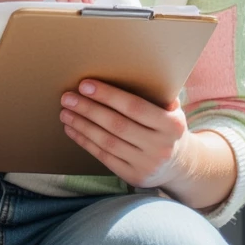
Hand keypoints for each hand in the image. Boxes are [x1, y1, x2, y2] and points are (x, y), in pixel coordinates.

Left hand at [58, 77, 191, 189]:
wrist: (178, 165)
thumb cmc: (167, 128)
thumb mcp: (172, 111)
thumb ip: (157, 94)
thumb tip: (128, 68)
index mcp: (172, 125)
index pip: (135, 107)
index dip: (109, 96)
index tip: (85, 85)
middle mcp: (161, 146)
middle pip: (117, 125)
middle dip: (89, 109)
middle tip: (68, 98)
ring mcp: (147, 164)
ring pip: (107, 142)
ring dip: (83, 125)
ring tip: (66, 112)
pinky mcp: (133, 176)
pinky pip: (104, 156)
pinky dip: (85, 141)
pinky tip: (72, 129)